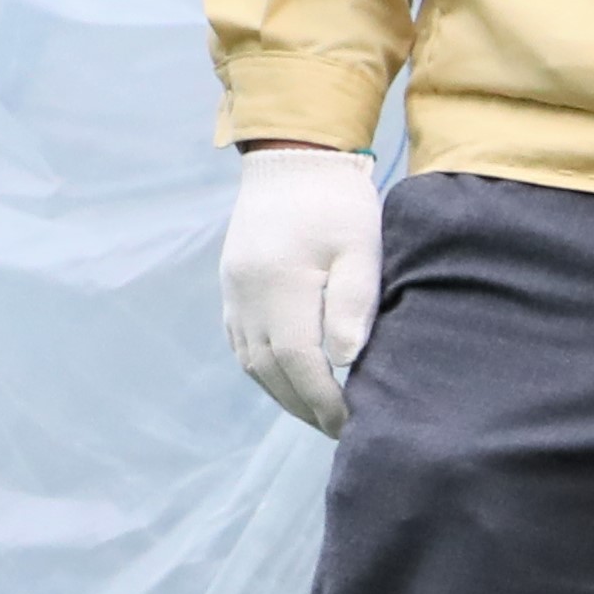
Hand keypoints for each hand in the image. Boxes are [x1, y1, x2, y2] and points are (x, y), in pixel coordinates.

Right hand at [221, 144, 381, 433]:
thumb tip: (344, 361)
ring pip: (250, 361)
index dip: (323, 400)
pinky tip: (292, 382)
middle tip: (342, 432)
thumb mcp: (360, 249)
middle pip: (268, 370)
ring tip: (320, 415)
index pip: (297, 361)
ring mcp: (233, 291)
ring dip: (283, 394)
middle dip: (304, 407)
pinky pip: (241, 342)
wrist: (292, 161)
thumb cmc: (338, 204)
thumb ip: (354, 303)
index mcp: (279, 284)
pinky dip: (265, 370)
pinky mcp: (232, 287)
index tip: (353, 424)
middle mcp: (246, 294)